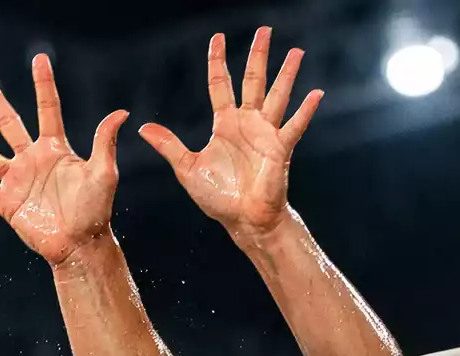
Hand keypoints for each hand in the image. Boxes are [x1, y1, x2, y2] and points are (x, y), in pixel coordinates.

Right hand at [0, 55, 128, 266]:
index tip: (39, 59)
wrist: (78, 244)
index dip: (43, 84)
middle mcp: (32, 160)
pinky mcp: (6, 203)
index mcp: (55, 149)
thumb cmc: (94, 211)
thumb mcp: (102, 173)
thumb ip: (104, 143)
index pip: (48, 109)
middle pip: (9, 124)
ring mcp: (16, 180)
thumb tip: (121, 113)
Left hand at [139, 27, 322, 240]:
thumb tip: (143, 129)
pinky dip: (306, 111)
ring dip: (287, 74)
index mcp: (225, 124)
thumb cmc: (219, 197)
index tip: (218, 38)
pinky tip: (316, 93)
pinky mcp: (280, 148)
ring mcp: (266, 134)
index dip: (218, 61)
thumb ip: (169, 146)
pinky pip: (295, 126)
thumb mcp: (187, 168)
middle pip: (253, 80)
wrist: (243, 220)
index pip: (220, 84)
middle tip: (264, 30)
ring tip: (296, 52)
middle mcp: (247, 123)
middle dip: (258, 55)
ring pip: (278, 96)